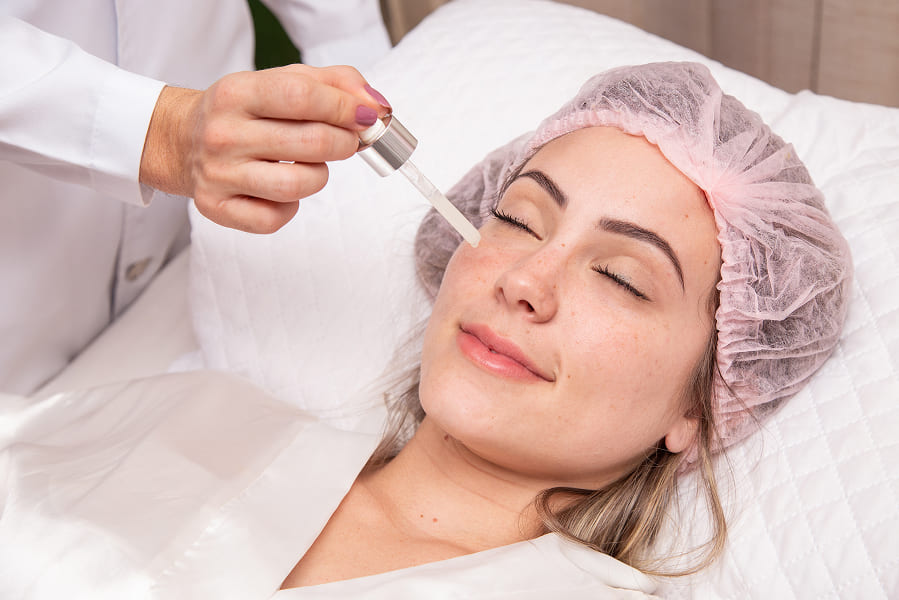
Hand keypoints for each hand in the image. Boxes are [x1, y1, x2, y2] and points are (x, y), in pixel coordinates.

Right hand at [139, 64, 389, 232]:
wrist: (182, 139)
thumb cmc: (245, 111)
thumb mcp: (282, 81)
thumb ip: (334, 84)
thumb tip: (375, 105)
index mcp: (237, 92)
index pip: (302, 97)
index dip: (344, 108)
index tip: (366, 116)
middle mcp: (222, 133)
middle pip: (310, 144)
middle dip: (344, 143)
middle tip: (346, 141)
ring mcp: (217, 174)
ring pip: (298, 186)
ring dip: (319, 176)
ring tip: (310, 164)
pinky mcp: (216, 208)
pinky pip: (275, 219)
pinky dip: (290, 207)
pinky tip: (282, 190)